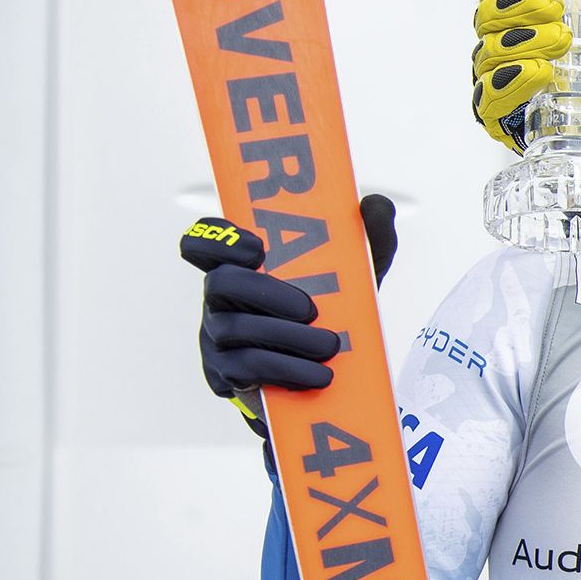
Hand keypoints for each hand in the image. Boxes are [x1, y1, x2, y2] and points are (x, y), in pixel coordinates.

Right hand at [181, 195, 397, 402]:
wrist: (330, 374)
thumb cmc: (333, 311)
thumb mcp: (357, 275)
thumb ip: (369, 237)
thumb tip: (374, 204)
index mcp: (241, 266)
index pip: (206, 241)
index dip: (220, 239)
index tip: (259, 248)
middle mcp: (221, 298)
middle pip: (220, 282)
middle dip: (266, 293)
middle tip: (311, 310)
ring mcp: (216, 336)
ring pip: (234, 328)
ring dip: (287, 337)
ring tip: (329, 346)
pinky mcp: (224, 374)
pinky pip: (245, 369)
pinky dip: (287, 369)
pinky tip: (318, 375)